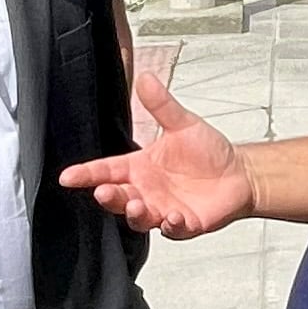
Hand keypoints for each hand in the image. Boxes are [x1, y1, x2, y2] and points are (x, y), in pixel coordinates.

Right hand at [60, 65, 257, 237]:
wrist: (240, 173)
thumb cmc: (208, 152)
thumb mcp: (184, 124)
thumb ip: (162, 105)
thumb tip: (145, 78)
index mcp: (139, 167)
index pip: (106, 170)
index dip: (85, 174)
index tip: (67, 177)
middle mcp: (146, 191)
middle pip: (117, 197)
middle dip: (108, 197)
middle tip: (103, 192)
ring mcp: (163, 209)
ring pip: (139, 218)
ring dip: (135, 213)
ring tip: (137, 205)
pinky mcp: (184, 224)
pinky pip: (172, 230)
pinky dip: (170, 226)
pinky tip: (173, 217)